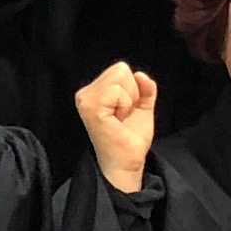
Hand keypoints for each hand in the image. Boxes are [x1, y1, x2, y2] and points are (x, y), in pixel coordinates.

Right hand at [72, 62, 156, 194]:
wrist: (127, 161)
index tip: (125, 112)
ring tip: (120, 118)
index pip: (121, 69)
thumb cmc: (130, 138)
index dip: (132, 90)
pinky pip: (117, 90)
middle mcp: (86, 93)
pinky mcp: (90, 107)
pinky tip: (117, 120)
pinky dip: (125, 104)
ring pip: (120, 77)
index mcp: (94, 91)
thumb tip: (141, 75)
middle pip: (121, 70)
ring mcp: (85, 99)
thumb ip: (145, 89)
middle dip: (131, 93)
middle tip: (123, 115)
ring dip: (129, 100)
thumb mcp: (142, 107)